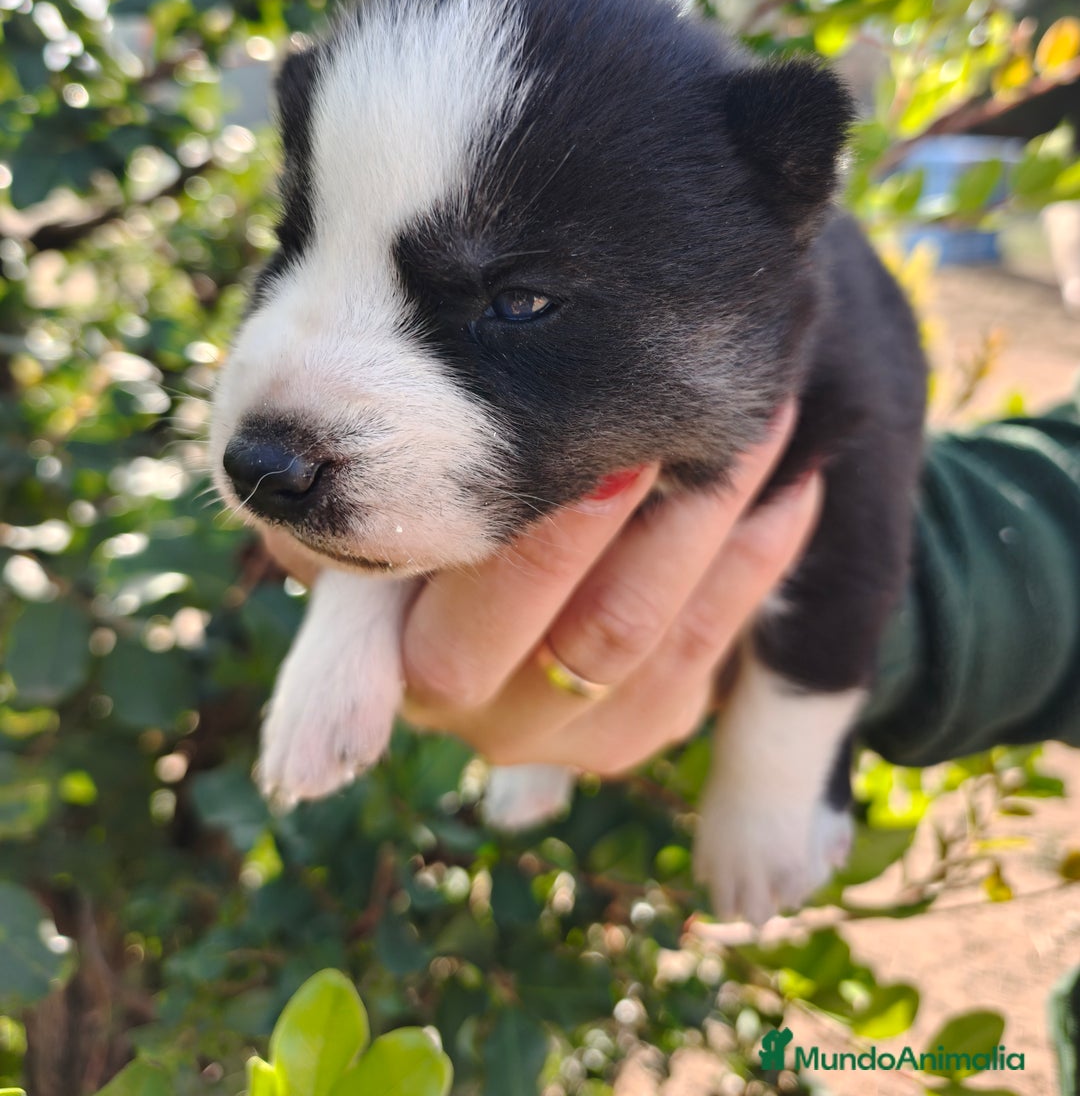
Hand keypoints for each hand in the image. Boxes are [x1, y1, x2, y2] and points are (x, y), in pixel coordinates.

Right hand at [263, 401, 822, 775]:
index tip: (616, 447)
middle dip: (656, 513)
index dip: (555, 533)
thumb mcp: (380, 546)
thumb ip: (347, 592)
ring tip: (766, 421)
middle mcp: (491, 722)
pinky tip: (790, 485)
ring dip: (722, 522)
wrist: (485, 542)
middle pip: (597, 627)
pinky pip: (718, 644)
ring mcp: (577, 737)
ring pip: (666, 632)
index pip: (488, 602)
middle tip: (698, 418)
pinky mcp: (645, 731)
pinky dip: (759, 559)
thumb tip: (304, 751)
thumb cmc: (423, 507)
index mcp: (410, 669)